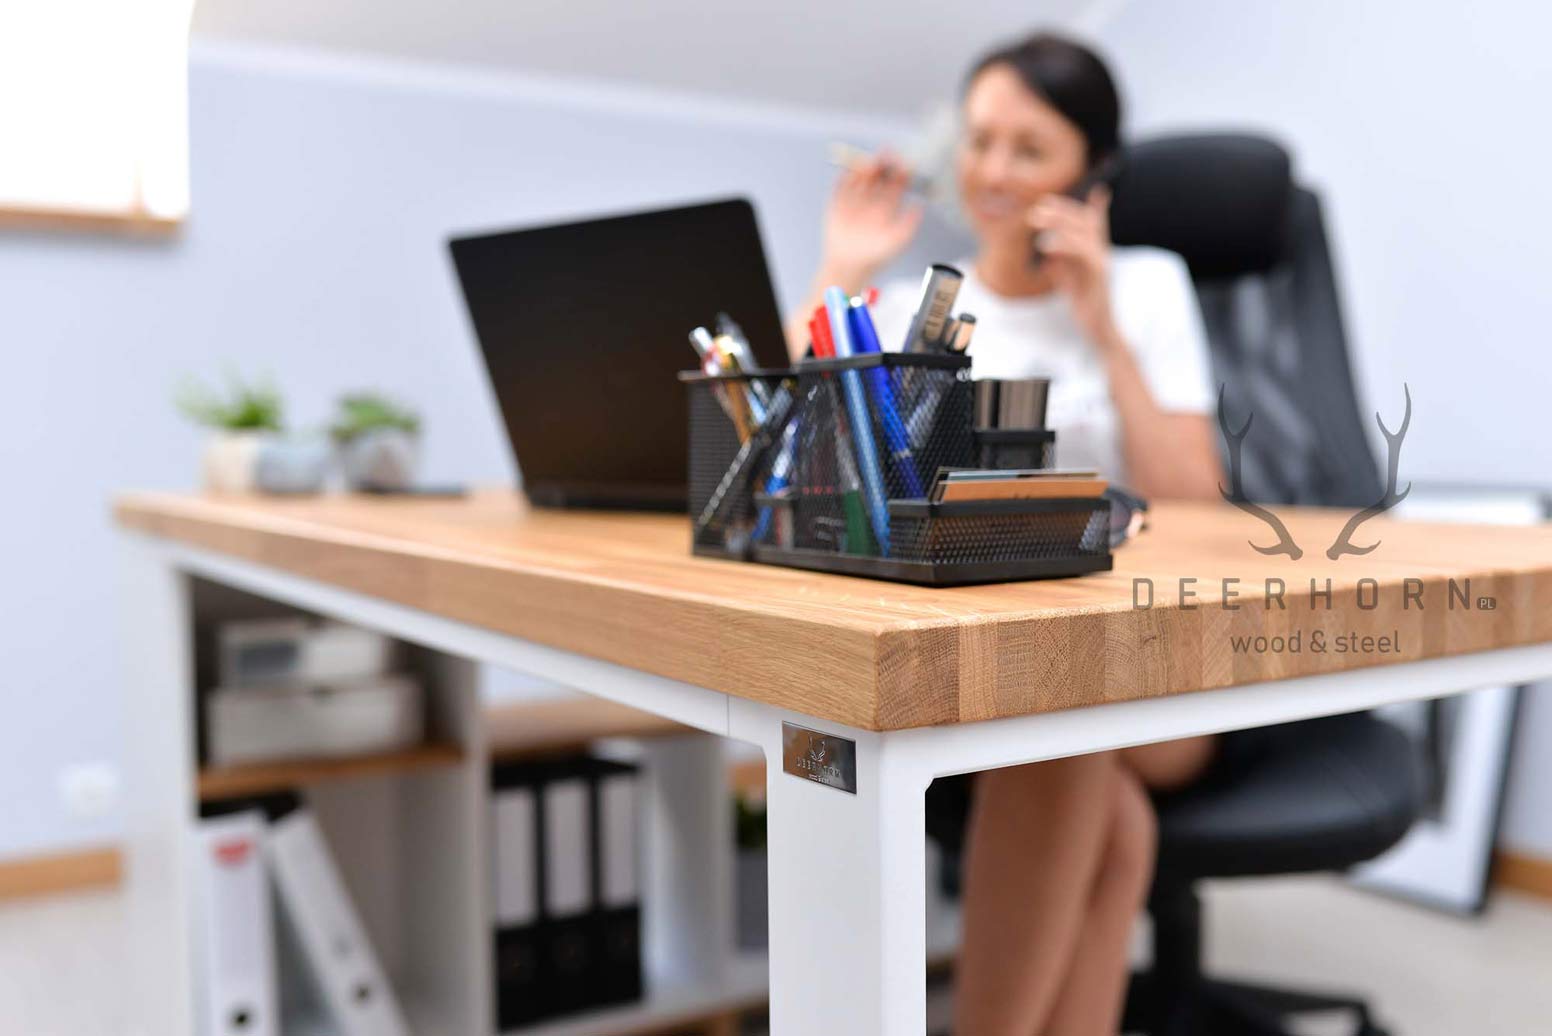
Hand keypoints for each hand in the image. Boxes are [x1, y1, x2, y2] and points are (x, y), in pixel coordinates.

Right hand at [818, 154, 923, 289]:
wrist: (849, 267)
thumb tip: (921, 206)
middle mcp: (872, 201)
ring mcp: (854, 202)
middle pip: (879, 178)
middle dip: (883, 166)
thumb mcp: (897, 241)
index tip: (905, 164)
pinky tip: (848, 172)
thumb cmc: (876, 257)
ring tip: (868, 163)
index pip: (896, 186)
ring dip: (864, 170)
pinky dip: (844, 180)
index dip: (900, 174)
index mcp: (887, 207)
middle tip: (887, 152)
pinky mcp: (837, 205)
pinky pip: (840, 189)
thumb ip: (909, 225)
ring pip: (860, 180)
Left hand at [1027, 185, 1118, 347]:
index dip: (1077, 207)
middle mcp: (1101, 252)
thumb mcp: (1069, 278)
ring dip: (1058, 222)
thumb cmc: (1084, 302)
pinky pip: (1083, 253)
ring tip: (1036, 219)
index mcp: (1094, 250)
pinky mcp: (1099, 274)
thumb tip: (1048, 249)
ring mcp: (1102, 261)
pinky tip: (1047, 246)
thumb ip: (1062, 261)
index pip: (1090, 221)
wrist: (1099, 327)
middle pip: (1084, 221)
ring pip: (1083, 232)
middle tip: (1038, 206)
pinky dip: (1065, 245)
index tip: (1053, 199)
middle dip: (1061, 210)